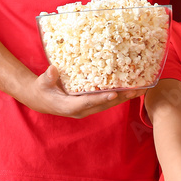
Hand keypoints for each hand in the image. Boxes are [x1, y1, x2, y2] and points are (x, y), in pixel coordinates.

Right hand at [16, 65, 143, 118]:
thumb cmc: (41, 89)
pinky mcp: (90, 105)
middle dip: (121, 98)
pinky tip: (130, 89)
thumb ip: (48, 77)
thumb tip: (52, 70)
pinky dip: (118, 95)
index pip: (88, 102)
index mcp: (69, 106)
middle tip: (137, 90)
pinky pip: (106, 101)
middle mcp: (81, 110)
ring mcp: (86, 109)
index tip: (115, 93)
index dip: (101, 98)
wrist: (41, 99)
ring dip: (124, 97)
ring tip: (140, 90)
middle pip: (104, 104)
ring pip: (108, 104)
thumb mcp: (42, 82)